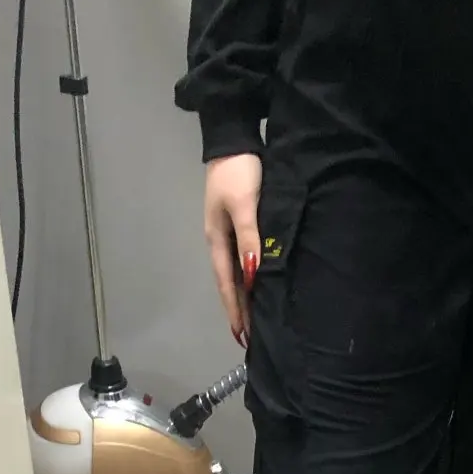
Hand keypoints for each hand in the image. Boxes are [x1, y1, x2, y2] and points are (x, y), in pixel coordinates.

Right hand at [204, 153, 262, 343]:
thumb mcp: (245, 204)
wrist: (233, 137)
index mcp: (217, 239)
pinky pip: (242, 258)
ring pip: (235, 272)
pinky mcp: (237, 222)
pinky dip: (248, 276)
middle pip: (229, 282)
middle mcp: (220, 240)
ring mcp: (227, 231)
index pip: (227, 283)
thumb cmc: (238, 171)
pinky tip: (255, 284)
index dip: (234, 309)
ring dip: (243, 296)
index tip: (241, 335)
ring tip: (252, 318)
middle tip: (248, 336)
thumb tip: (251, 277)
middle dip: (238, 309)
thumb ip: (249, 238)